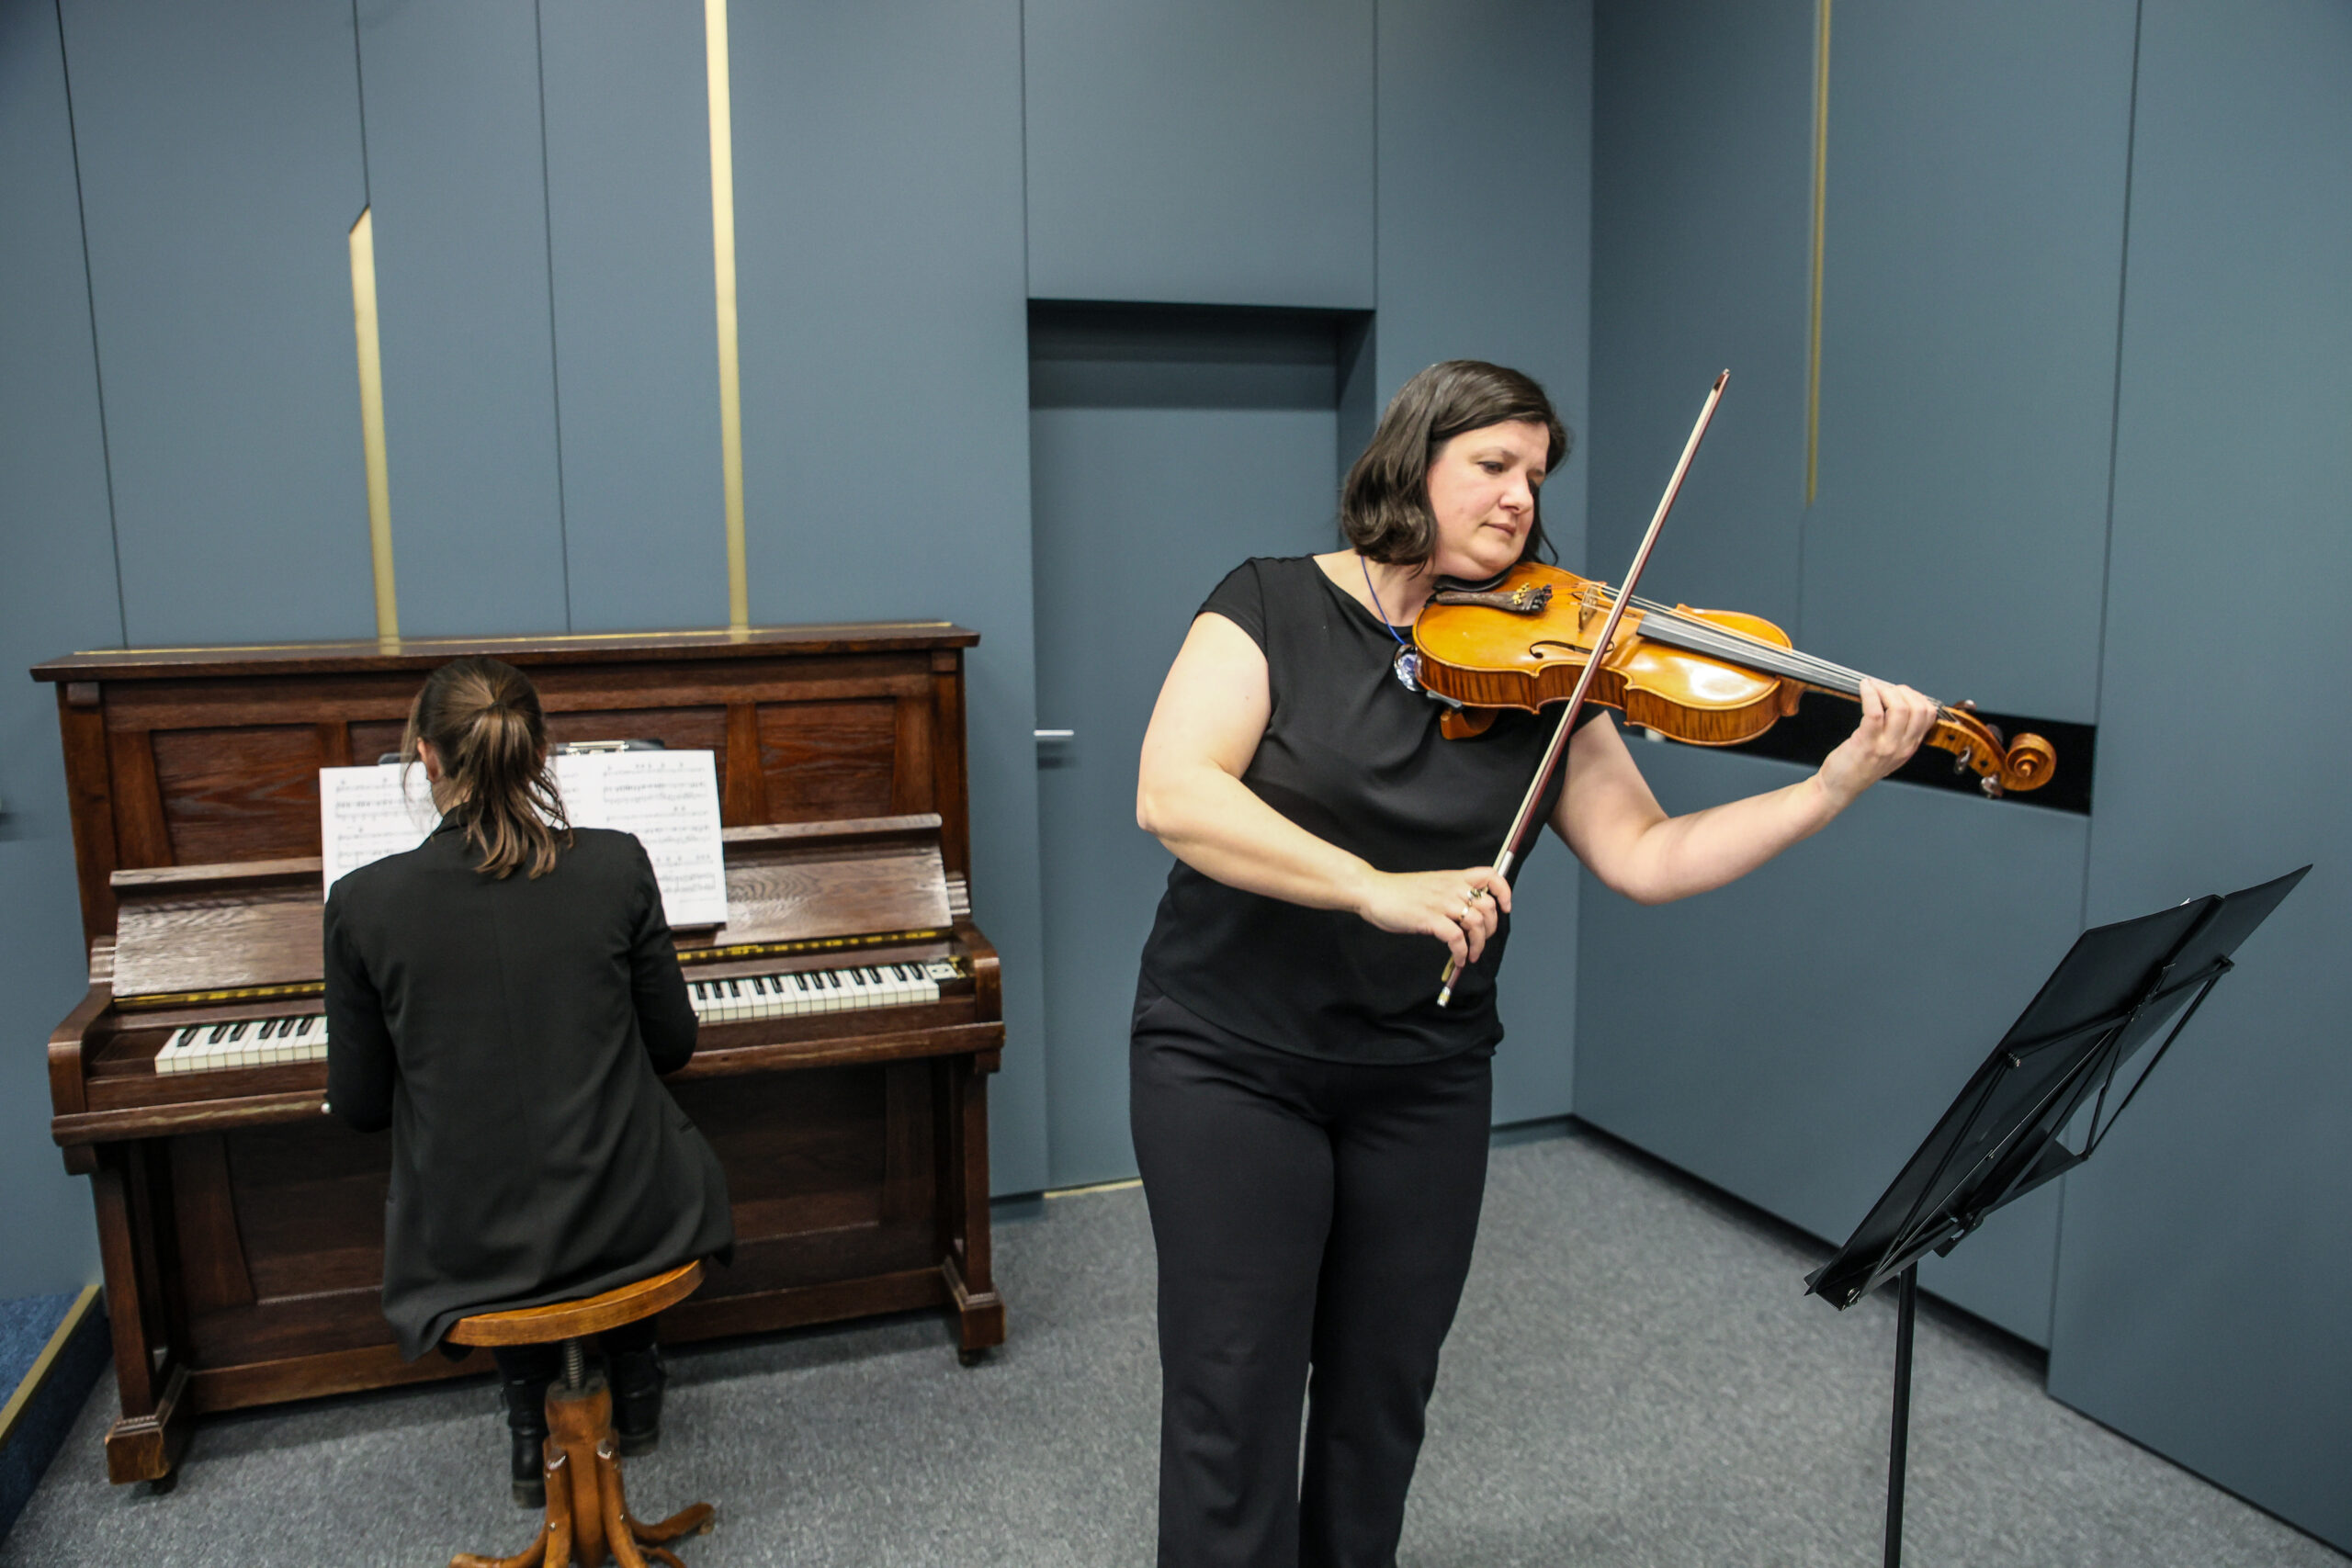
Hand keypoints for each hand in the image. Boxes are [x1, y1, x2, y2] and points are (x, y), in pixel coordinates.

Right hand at [1353, 865, 1513, 971]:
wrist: (1373, 891)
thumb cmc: (1398, 892)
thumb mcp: (1430, 885)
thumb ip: (1449, 894)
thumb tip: (1465, 915)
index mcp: (1453, 878)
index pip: (1490, 876)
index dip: (1504, 891)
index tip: (1505, 907)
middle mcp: (1451, 888)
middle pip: (1488, 906)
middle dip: (1491, 928)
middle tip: (1481, 940)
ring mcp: (1441, 903)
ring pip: (1476, 923)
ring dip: (1479, 944)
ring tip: (1470, 955)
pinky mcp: (1430, 919)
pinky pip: (1457, 938)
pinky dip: (1461, 953)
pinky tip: (1458, 959)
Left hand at [1817, 677, 1938, 806]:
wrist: (1839, 788)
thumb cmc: (1858, 768)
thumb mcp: (1889, 753)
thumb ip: (1899, 733)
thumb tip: (1897, 703)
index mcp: (1910, 747)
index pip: (1928, 715)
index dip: (1916, 696)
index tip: (1900, 691)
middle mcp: (1902, 747)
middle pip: (1918, 709)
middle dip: (1902, 691)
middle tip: (1885, 688)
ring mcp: (1886, 746)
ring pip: (1900, 708)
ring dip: (1886, 690)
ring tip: (1873, 688)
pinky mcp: (1867, 743)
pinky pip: (1875, 711)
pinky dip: (1870, 694)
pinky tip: (1864, 688)